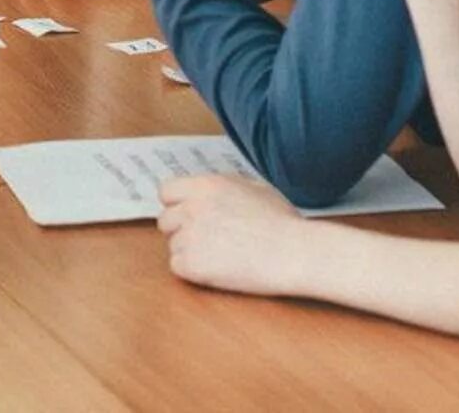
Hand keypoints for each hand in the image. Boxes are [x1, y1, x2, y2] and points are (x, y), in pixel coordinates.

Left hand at [156, 174, 304, 295]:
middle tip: (206, 239)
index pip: (166, 191)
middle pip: (165, 221)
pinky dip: (192, 271)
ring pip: (173, 245)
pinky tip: (217, 268)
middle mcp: (192, 208)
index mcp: (205, 186)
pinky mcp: (192, 265)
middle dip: (181, 229)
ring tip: (220, 255)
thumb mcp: (253, 187)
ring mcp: (190, 236)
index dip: (177, 204)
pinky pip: (177, 267)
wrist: (293, 252)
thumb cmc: (281, 222)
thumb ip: (223, 186)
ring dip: (190, 251)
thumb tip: (209, 190)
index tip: (189, 214)